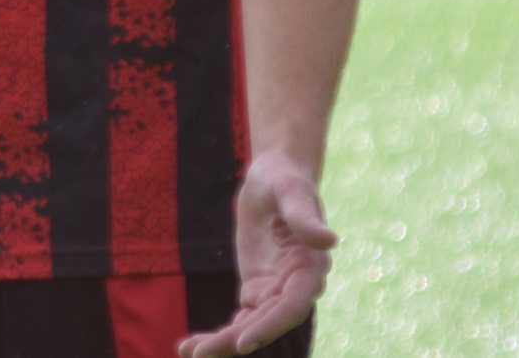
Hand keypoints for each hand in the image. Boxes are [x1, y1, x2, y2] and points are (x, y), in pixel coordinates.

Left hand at [178, 151, 335, 356]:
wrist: (272, 178)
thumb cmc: (285, 181)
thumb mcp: (292, 193)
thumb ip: (305, 219)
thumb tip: (330, 240)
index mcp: (310, 269)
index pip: (292, 307)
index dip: (270, 326)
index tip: (243, 342)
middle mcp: (295, 288)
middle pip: (266, 323)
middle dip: (235, 341)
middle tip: (201, 354)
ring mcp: (274, 293)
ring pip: (250, 327)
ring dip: (222, 343)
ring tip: (188, 352)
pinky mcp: (256, 290)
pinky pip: (240, 319)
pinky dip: (219, 333)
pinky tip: (191, 345)